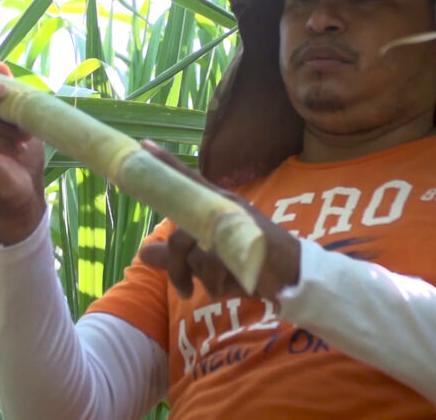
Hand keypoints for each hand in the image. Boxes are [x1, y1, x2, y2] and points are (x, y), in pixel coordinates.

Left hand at [138, 140, 300, 300]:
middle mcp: (224, 208)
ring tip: (216, 289)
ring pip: (195, 256)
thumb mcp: (208, 261)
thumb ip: (176, 257)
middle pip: (179, 237)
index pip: (187, 181)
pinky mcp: (245, 245)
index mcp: (216, 204)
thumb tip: (142, 252)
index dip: (166, 164)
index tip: (143, 146)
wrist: (293, 273)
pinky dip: (217, 286)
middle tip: (183, 290)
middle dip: (176, 269)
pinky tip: (231, 287)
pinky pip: (213, 271)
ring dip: (203, 281)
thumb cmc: (249, 261)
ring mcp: (235, 225)